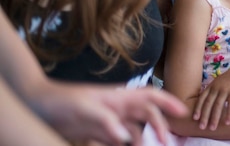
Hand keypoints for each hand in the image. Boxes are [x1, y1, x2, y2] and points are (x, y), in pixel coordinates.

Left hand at [36, 82, 186, 145]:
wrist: (38, 105)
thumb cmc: (61, 101)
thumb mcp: (84, 109)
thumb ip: (106, 122)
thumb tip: (127, 137)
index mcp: (119, 97)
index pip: (150, 97)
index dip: (168, 102)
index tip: (183, 113)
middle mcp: (118, 108)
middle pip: (146, 116)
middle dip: (160, 127)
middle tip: (167, 142)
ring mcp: (109, 121)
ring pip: (134, 130)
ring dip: (143, 139)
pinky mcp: (97, 133)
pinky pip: (118, 141)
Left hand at [193, 60, 229, 130]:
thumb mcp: (220, 82)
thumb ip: (213, 90)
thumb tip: (206, 101)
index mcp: (212, 85)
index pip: (202, 98)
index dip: (198, 108)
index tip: (195, 118)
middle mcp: (217, 87)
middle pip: (208, 103)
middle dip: (204, 116)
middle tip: (202, 127)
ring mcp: (226, 89)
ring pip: (218, 105)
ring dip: (215, 118)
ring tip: (213, 128)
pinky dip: (229, 114)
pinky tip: (228, 122)